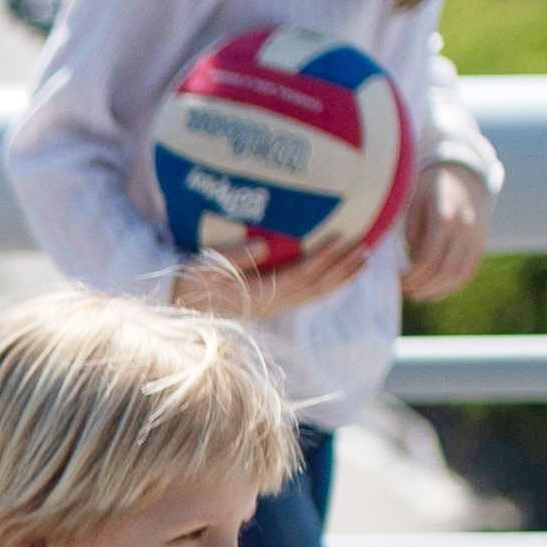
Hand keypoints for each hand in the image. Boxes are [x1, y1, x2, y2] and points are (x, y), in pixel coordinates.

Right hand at [176, 231, 376, 318]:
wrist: (180, 308)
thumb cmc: (188, 284)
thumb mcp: (204, 267)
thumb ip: (234, 257)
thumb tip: (265, 246)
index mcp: (260, 293)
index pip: (301, 274)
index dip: (324, 257)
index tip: (344, 238)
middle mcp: (273, 303)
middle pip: (316, 286)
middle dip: (343, 267)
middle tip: (367, 247)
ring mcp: (274, 307)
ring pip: (316, 293)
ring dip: (342, 277)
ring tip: (364, 260)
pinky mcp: (272, 307)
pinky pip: (308, 297)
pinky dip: (328, 286)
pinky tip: (341, 276)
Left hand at [401, 160, 491, 302]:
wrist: (463, 173)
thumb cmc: (428, 187)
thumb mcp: (412, 202)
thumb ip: (412, 232)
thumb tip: (411, 264)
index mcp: (445, 216)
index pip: (427, 258)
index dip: (412, 275)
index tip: (399, 280)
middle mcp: (465, 227)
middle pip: (444, 270)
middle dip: (423, 286)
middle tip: (406, 292)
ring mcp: (477, 236)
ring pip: (459, 275)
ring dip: (437, 290)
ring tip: (419, 295)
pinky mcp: (482, 242)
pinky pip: (470, 270)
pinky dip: (453, 285)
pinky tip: (436, 290)